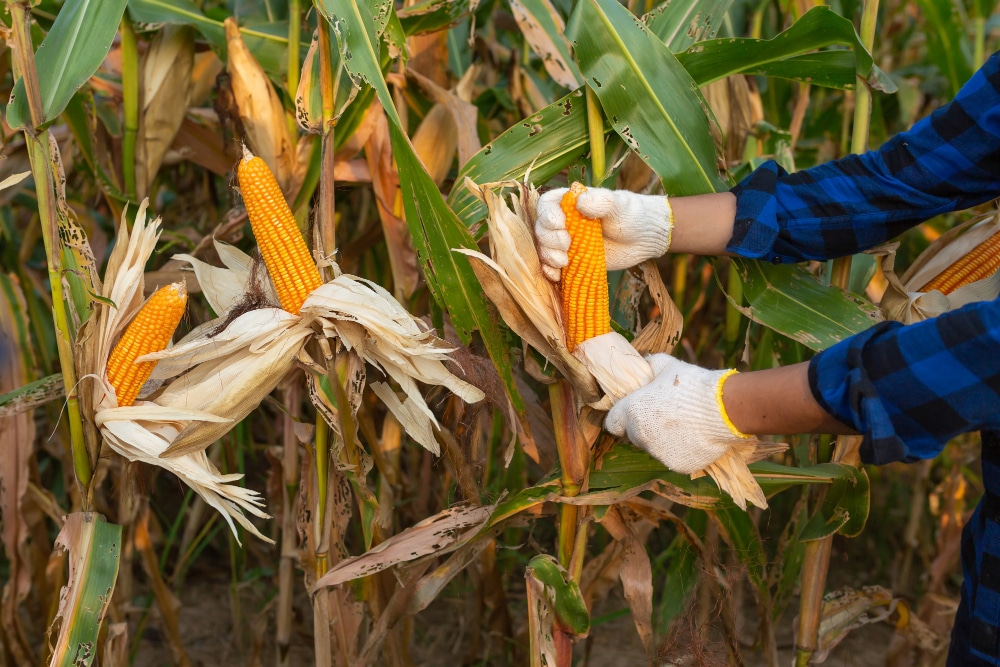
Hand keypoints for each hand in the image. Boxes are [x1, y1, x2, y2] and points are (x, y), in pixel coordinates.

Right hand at [534, 186, 673, 281]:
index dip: (547, 214)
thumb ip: (602, 201)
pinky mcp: (572, 261)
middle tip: (566, 245)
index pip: (547, 204)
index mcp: (571, 202)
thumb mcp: (619, 206)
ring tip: (564, 262)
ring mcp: (567, 243)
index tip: (560, 224)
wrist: (644, 239)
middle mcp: (565, 222)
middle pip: (542, 229)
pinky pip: (553, 267)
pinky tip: (557, 276)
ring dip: (548, 256)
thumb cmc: (632, 215)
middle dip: (549, 239)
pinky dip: (550, 271)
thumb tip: (580, 201)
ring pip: (545, 249)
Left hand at [604, 354, 749, 473]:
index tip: (633, 413)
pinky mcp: (677, 465)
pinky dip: (681, 451)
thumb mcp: (667, 365)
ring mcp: (659, 453)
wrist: (724, 409)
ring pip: (654, 449)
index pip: (612, 423)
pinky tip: (695, 437)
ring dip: (662, 440)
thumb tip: (644, 363)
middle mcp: (640, 435)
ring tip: (684, 425)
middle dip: (644, 428)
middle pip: (634, 436)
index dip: (621, 418)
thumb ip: (650, 365)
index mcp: (632, 411)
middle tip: (665, 416)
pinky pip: (673, 458)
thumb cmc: (692, 384)